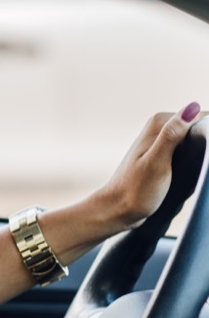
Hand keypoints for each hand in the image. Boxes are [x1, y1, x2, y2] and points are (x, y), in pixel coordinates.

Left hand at [96, 103, 202, 230]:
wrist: (117, 210)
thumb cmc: (135, 190)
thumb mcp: (157, 162)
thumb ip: (172, 135)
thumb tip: (193, 106)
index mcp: (159, 124)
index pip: (201, 117)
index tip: (202, 158)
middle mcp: (160, 129)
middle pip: (200, 130)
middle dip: (205, 148)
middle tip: (190, 170)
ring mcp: (162, 143)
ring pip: (196, 143)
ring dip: (200, 158)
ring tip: (185, 174)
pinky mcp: (164, 156)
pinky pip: (189, 154)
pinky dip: (193, 164)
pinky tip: (185, 177)